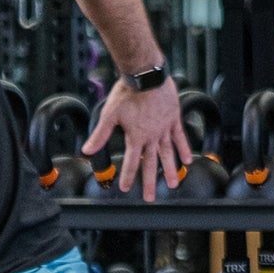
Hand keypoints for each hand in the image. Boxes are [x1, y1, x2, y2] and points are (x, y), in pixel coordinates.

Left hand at [82, 76, 192, 201]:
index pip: (131, 162)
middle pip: (151, 163)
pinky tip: (187, 161)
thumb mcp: (109, 114)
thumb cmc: (127, 93)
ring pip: (168, 154)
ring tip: (173, 184)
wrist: (146, 75)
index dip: (128, 177)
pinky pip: (180, 137)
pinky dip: (184, 149)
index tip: (126, 189)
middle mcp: (152, 136)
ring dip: (169, 170)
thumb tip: (86, 150)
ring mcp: (165, 128)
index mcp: (136, 137)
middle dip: (150, 182)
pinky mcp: (174, 119)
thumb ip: (99, 135)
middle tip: (151, 198)